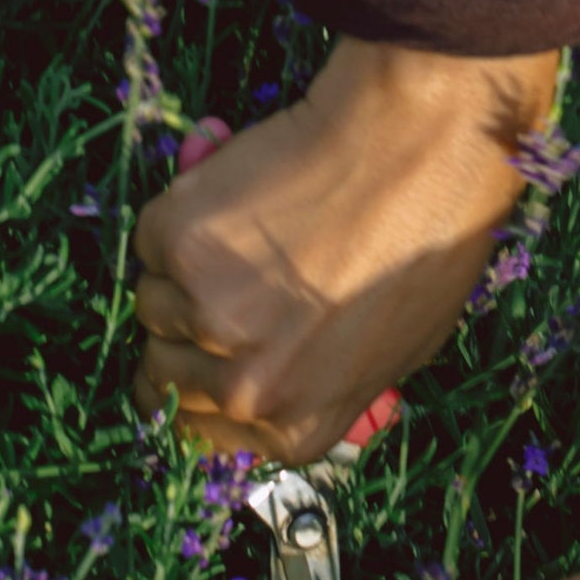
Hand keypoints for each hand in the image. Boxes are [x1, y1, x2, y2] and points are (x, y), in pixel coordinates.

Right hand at [132, 33, 559, 463]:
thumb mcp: (395, 353)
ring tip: (248, 233)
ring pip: (151, 301)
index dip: (199, 383)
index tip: (201, 352)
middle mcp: (243, 387)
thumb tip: (262, 387)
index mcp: (296, 426)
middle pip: (162, 372)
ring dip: (182, 270)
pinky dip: (181, 216)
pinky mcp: (177, 240)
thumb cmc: (428, 241)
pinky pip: (152, 240)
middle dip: (184, 331)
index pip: (198, 431)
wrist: (418, 147)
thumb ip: (319, 387)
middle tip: (224, 283)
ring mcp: (203, 313)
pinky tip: (238, 197)